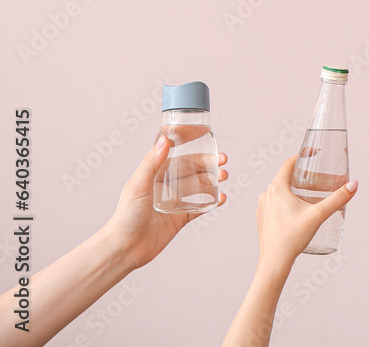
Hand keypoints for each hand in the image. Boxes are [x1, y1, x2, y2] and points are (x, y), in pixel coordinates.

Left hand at [103, 135, 228, 270]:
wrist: (125, 248)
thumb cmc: (126, 215)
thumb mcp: (138, 185)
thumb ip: (151, 162)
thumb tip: (165, 139)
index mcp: (155, 175)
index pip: (179, 158)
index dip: (195, 150)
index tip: (210, 143)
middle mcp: (166, 187)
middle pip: (193, 171)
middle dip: (209, 165)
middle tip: (223, 161)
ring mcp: (174, 202)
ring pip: (199, 187)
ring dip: (213, 181)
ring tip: (224, 177)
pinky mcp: (180, 218)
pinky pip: (200, 207)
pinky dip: (212, 202)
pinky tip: (221, 198)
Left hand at [256, 156, 357, 269]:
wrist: (274, 262)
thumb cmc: (292, 238)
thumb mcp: (318, 215)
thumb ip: (337, 199)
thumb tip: (353, 185)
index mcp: (277, 188)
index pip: (288, 163)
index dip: (301, 155)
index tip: (313, 154)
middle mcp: (266, 195)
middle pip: (283, 176)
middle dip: (300, 174)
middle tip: (315, 176)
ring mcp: (262, 208)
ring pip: (277, 190)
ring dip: (291, 188)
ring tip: (307, 193)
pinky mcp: (262, 219)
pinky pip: (273, 203)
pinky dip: (284, 201)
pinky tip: (294, 210)